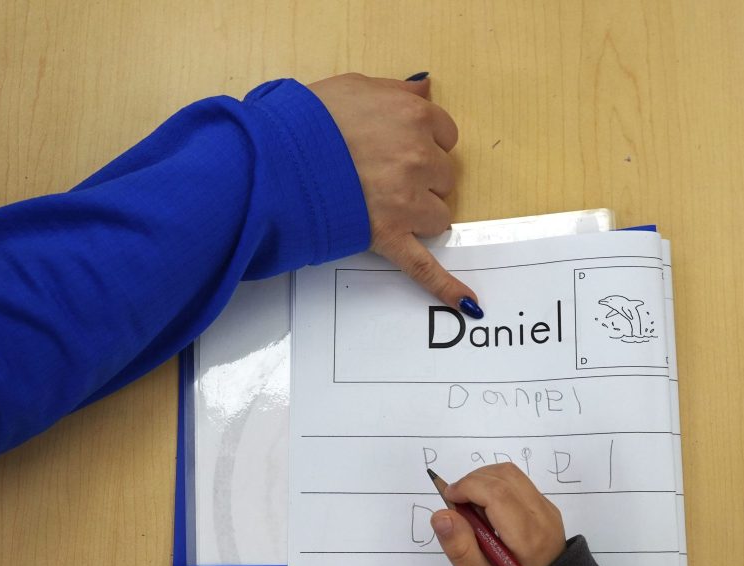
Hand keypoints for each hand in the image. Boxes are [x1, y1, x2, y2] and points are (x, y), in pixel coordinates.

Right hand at [308, 72, 478, 309]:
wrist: (276, 157)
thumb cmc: (310, 119)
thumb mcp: (356, 86)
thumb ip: (397, 91)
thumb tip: (425, 89)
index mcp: (414, 117)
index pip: (444, 135)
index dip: (421, 142)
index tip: (397, 145)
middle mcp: (419, 158)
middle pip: (442, 176)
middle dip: (420, 177)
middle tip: (381, 173)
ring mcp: (407, 200)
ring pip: (438, 215)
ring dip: (419, 213)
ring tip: (380, 205)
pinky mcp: (390, 236)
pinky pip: (424, 265)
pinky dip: (445, 285)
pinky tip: (466, 302)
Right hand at [432, 463, 566, 565]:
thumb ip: (461, 550)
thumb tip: (442, 516)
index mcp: (528, 538)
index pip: (497, 494)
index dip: (468, 487)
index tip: (448, 498)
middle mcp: (543, 517)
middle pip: (505, 476)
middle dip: (472, 481)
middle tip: (456, 504)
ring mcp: (547, 510)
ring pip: (511, 475)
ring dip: (483, 480)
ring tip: (470, 507)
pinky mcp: (546, 507)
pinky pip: (518, 483)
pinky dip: (495, 486)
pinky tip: (487, 511)